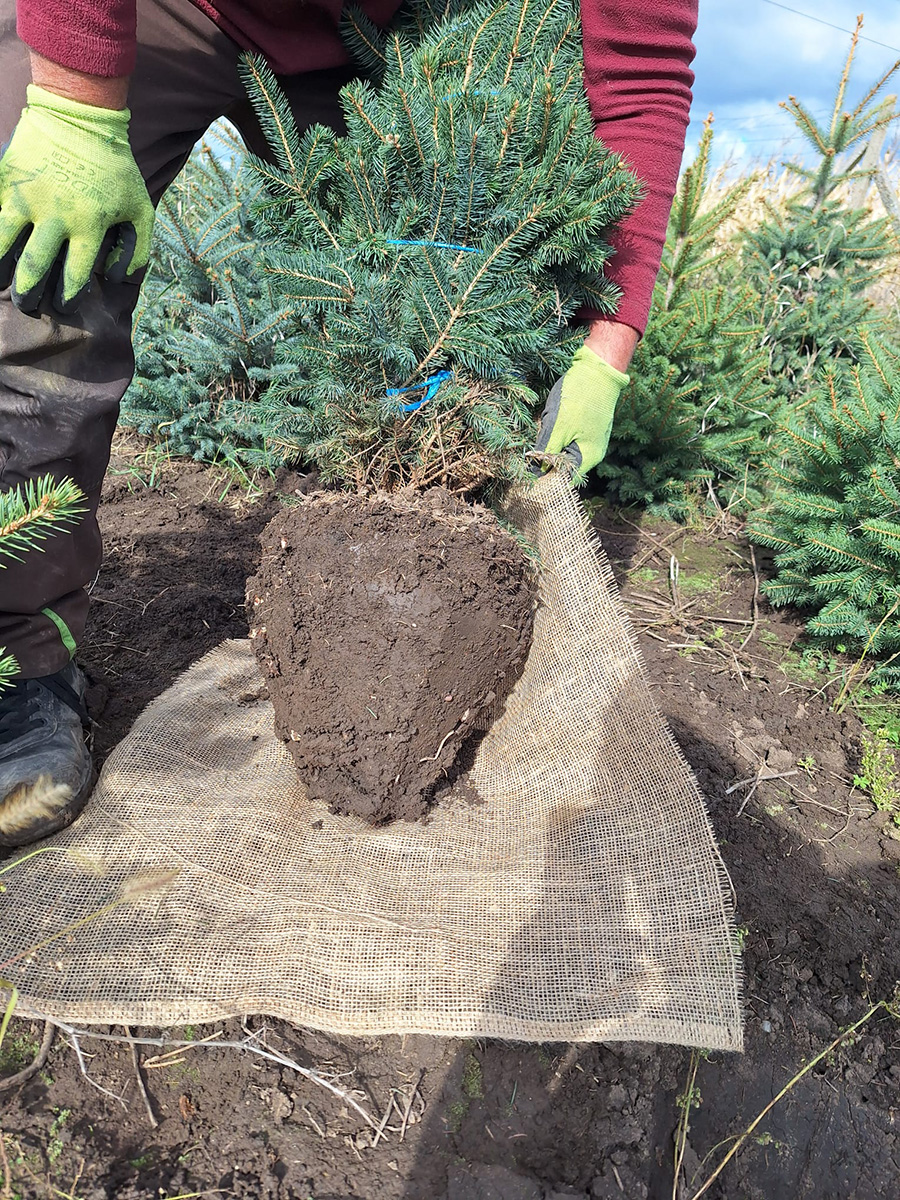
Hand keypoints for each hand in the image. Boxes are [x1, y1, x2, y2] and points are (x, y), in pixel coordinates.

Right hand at [0, 85, 153, 313]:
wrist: (80, 116)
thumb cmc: (115, 166)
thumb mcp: (140, 207)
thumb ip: (139, 246)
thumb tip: (117, 278)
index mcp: (88, 227)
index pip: (74, 276)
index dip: (68, 298)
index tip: (63, 306)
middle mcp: (55, 217)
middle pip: (34, 268)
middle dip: (29, 294)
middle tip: (26, 306)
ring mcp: (27, 197)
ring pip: (3, 243)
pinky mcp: (7, 180)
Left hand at [533, 343, 629, 482]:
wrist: (599, 368)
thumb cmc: (581, 399)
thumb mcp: (558, 427)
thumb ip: (547, 452)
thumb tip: (536, 473)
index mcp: (588, 457)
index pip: (562, 478)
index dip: (544, 477)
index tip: (527, 469)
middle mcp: (591, 451)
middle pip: (559, 461)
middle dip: (547, 448)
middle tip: (546, 427)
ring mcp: (588, 437)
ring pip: (559, 444)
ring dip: (551, 432)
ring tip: (556, 413)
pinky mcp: (584, 424)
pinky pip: (564, 431)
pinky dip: (556, 423)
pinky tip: (559, 408)